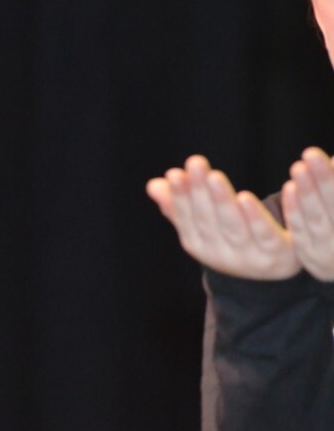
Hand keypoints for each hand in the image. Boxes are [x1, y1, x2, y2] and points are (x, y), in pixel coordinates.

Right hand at [146, 154, 299, 279]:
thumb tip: (153, 185)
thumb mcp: (205, 224)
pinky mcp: (277, 254)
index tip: (175, 174)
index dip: (180, 197)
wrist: (276, 267)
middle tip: (195, 163)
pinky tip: (246, 197)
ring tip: (214, 176)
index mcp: (198, 246)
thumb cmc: (233, 238)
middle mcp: (220, 255)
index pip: (187, 219)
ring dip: (223, 201)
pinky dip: (256, 216)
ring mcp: (249, 257)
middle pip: (208, 221)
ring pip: (233, 227)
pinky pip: (265, 235)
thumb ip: (179, 205)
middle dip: (199, 191)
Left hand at [282, 146, 333, 280]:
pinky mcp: (308, 255)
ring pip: (317, 219)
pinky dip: (294, 210)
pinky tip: (289, 188)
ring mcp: (329, 251)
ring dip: (307, 193)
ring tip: (298, 167)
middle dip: (324, 180)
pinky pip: (300, 231)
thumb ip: (333, 182)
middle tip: (311, 153)